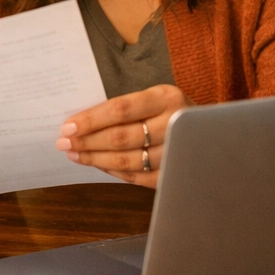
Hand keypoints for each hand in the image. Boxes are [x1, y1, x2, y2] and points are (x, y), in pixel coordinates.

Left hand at [55, 84, 187, 188]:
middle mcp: (174, 124)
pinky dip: (113, 171)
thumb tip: (81, 121)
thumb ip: (125, 107)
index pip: (121, 109)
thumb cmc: (170, 110)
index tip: (68, 126)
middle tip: (64, 143)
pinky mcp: (174, 173)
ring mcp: (176, 151)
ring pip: (127, 160)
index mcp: (166, 97)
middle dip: (87, 142)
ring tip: (74, 154)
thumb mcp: (154, 97)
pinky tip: (97, 164)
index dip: (91, 120)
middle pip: (121, 137)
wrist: (211, 130)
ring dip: (95, 159)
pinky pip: (137, 176)